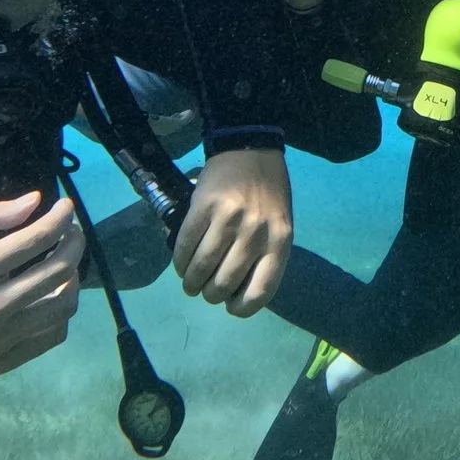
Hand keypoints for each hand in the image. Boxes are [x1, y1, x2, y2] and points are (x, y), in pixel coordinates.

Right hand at [0, 190, 80, 388]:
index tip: (65, 207)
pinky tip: (50, 298)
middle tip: (69, 231)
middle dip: (74, 242)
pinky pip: (50, 337)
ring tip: (63, 264)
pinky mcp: (2, 363)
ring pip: (64, 307)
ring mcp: (0, 340)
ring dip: (73, 278)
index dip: (61, 217)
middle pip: (59, 270)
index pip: (38, 238)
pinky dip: (60, 314)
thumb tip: (34, 202)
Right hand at [172, 147, 292, 314]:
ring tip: (190, 283)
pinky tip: (181, 264)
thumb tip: (237, 293)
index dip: (241, 308)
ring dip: (191, 282)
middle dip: (211, 295)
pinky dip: (179, 262)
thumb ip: (264, 257)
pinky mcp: (203, 208)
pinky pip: (185, 245)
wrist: (251, 151)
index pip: (260, 292)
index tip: (230, 306)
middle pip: (224, 283)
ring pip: (201, 268)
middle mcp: (255, 234)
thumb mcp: (280, 226)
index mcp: (280, 242)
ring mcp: (228, 220)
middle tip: (206, 292)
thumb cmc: (268, 194)